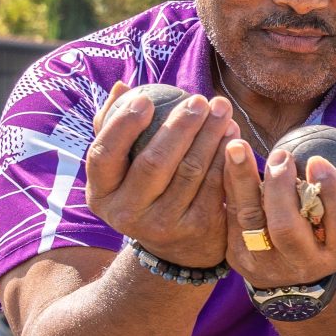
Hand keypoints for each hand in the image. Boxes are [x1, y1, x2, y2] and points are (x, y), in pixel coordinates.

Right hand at [84, 82, 235, 267]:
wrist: (178, 247)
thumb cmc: (146, 189)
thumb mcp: (123, 168)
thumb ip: (116, 128)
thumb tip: (123, 88)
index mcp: (102, 193)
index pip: (104, 155)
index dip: (123, 126)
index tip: (146, 98)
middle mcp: (127, 214)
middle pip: (154, 163)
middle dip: (180, 126)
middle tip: (198, 100)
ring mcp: (163, 225)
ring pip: (190, 171)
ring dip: (209, 135)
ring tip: (221, 109)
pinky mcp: (197, 229)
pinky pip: (215, 185)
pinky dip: (226, 157)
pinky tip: (233, 134)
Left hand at [224, 116, 335, 289]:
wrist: (296, 276)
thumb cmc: (331, 226)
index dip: (331, 192)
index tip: (318, 160)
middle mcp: (305, 264)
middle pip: (288, 228)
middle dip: (280, 189)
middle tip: (280, 155)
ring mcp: (267, 264)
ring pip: (251, 222)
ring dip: (242, 181)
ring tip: (237, 147)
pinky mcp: (238, 257)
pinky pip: (229, 216)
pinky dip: (227, 184)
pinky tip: (224, 156)